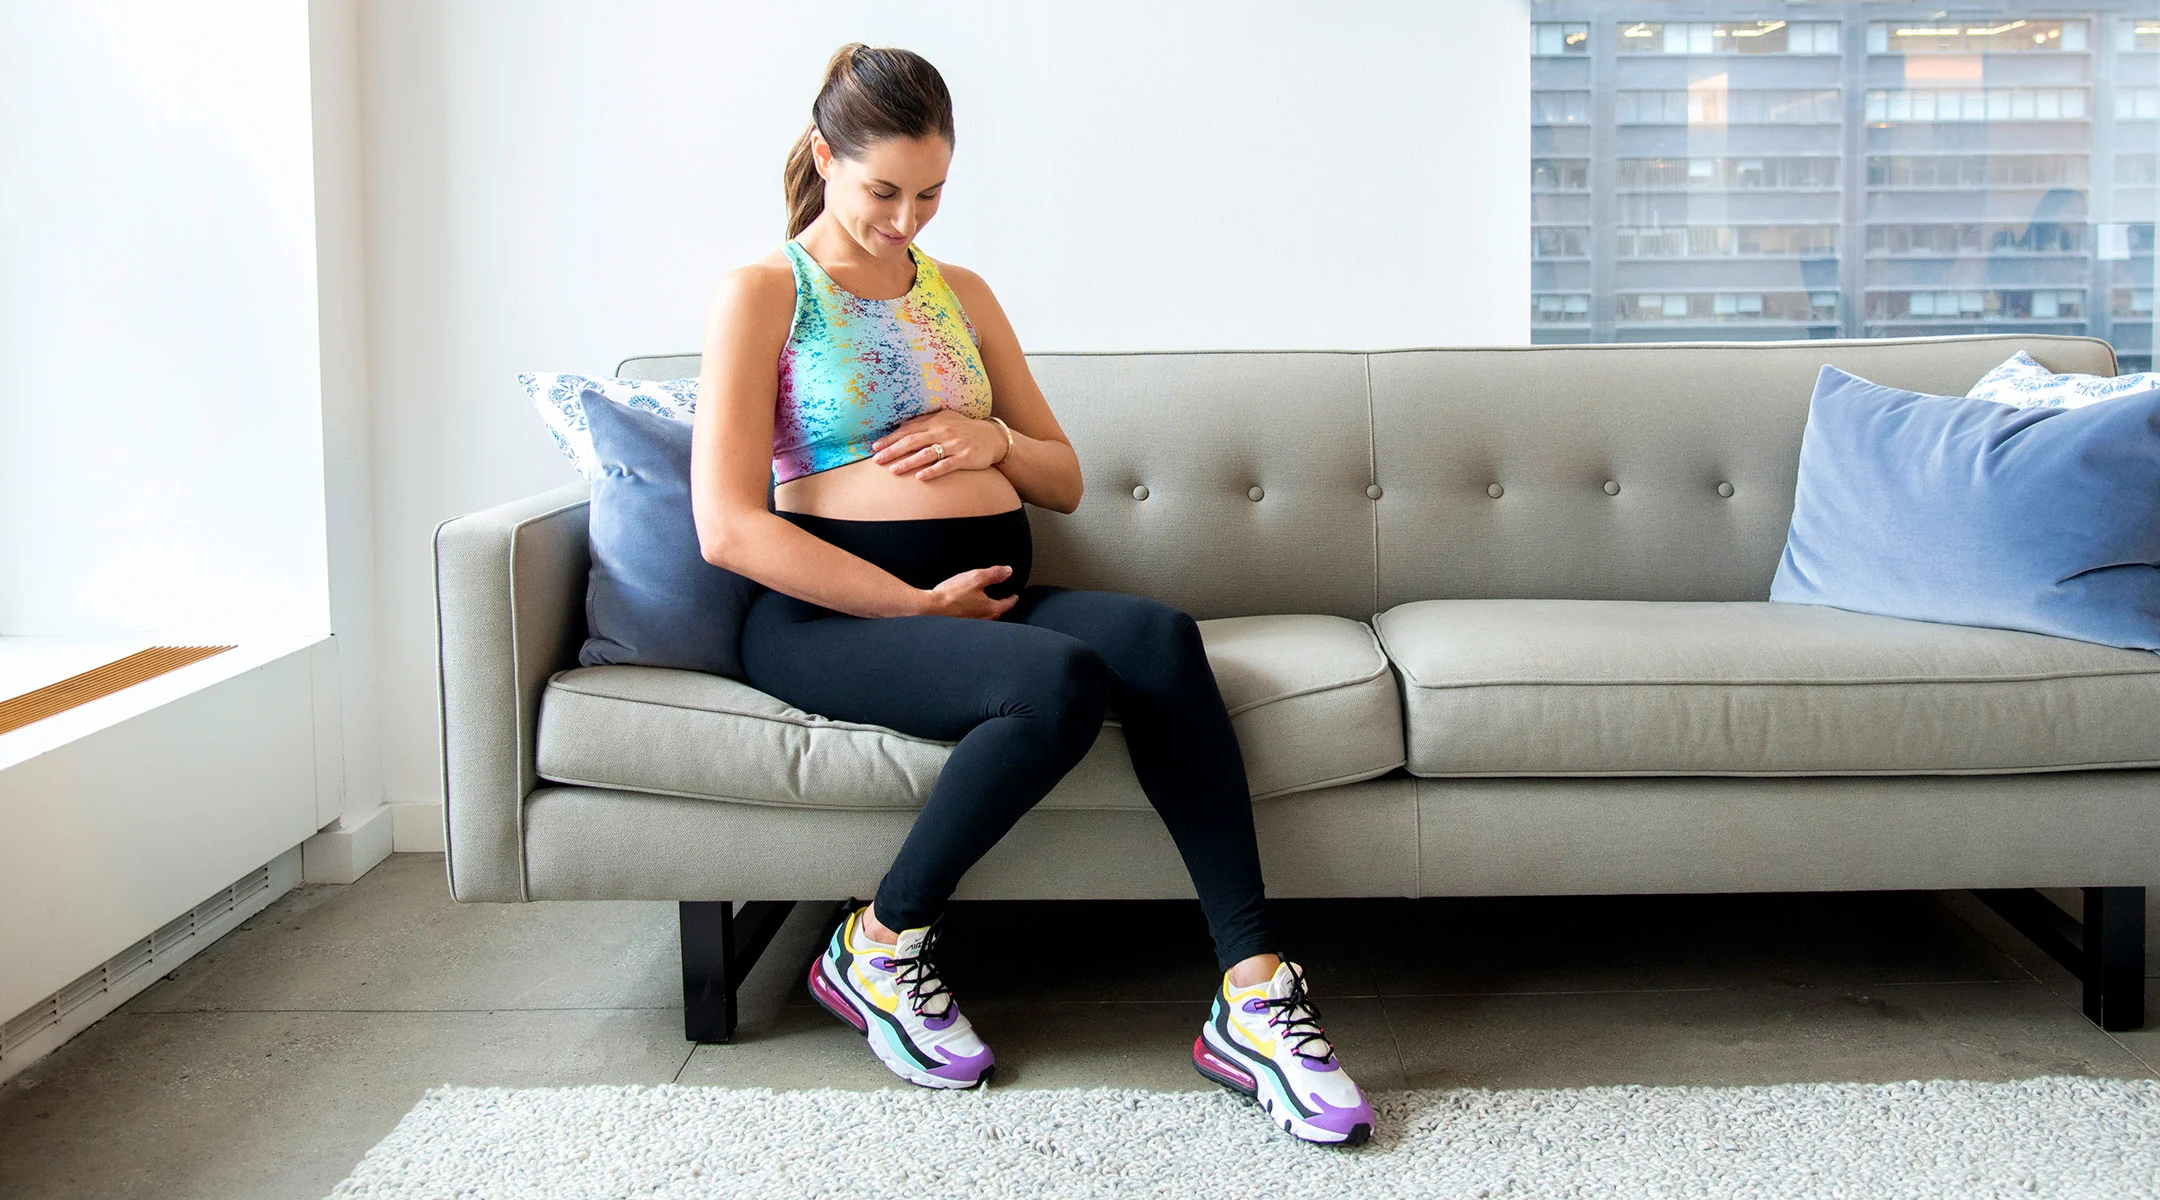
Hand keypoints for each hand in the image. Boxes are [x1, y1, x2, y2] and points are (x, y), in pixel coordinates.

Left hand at [870, 411, 1004, 480]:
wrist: (994, 438)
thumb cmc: (965, 429)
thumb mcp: (946, 419)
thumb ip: (924, 421)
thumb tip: (901, 424)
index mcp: (936, 421)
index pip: (908, 430)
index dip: (890, 438)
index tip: (874, 447)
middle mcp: (943, 432)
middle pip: (912, 441)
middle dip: (892, 450)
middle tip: (876, 460)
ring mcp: (954, 445)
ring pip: (926, 454)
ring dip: (908, 462)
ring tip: (893, 470)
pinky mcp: (964, 458)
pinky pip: (945, 465)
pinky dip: (932, 471)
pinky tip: (920, 477)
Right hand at [918, 565, 1017, 619]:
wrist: (929, 608)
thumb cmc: (951, 595)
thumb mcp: (975, 578)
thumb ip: (994, 574)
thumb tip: (1008, 571)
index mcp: (990, 609)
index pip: (1008, 604)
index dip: (1013, 598)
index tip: (1015, 596)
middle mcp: (983, 620)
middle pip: (997, 612)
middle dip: (1001, 606)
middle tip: (1004, 601)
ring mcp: (972, 624)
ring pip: (985, 617)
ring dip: (988, 610)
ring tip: (987, 604)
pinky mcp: (960, 625)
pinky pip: (973, 618)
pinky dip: (975, 613)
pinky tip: (969, 609)